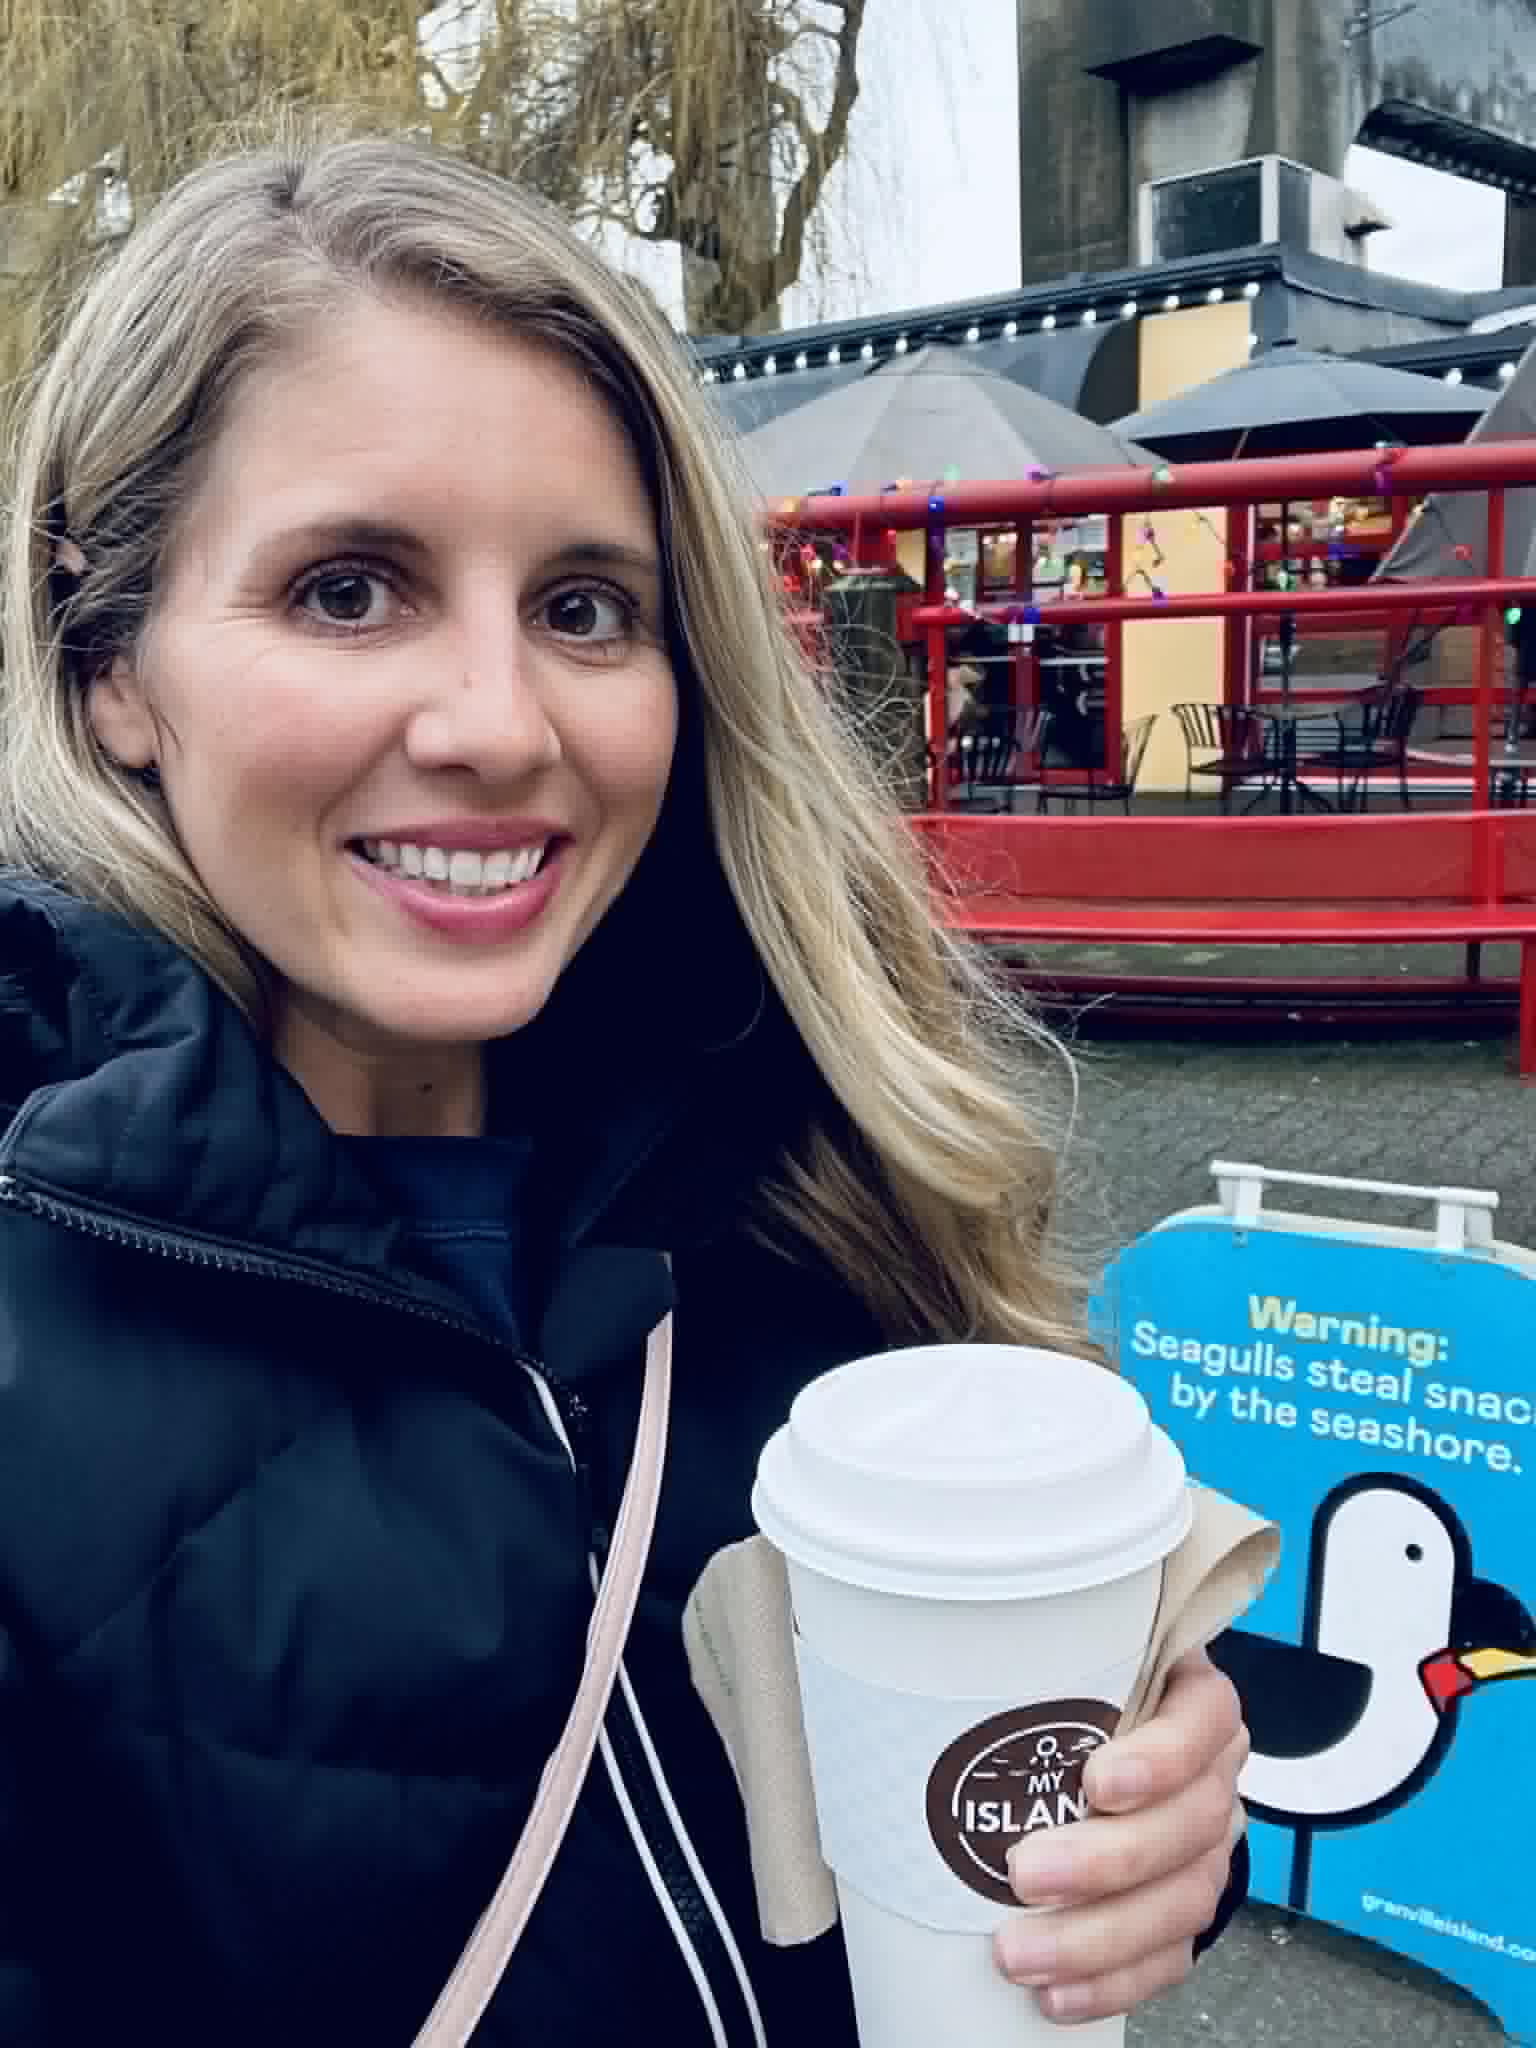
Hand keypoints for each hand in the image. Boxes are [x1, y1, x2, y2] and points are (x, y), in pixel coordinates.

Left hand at [992, 1648, 1247, 2024]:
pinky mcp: (1184, 1905)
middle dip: (1107, 1860)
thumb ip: (1023, 1662)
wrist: (1080, 1753)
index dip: (1162, 1756)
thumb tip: (934, 1672)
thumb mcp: (1056, 1663)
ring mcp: (1205, 1845)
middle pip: (1191, 1822)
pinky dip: (1113, 1981)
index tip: (1097, 1781)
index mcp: (1188, 1699)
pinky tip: (1059, 1993)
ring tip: (1022, 1951)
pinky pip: (1169, 1956)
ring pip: (1184, 1899)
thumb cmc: (1060, 1699)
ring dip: (1100, 1937)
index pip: (1203, 1719)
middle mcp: (1210, 1772)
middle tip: (1025, 1874)